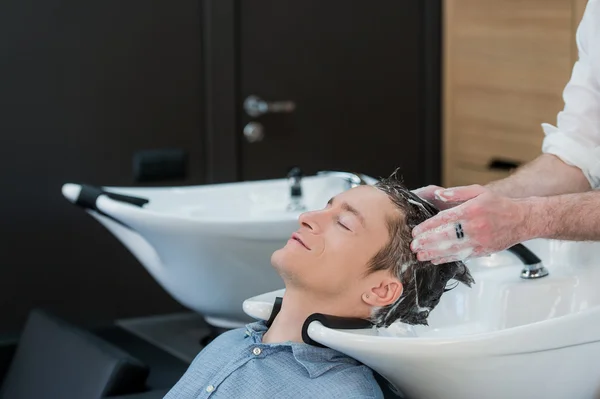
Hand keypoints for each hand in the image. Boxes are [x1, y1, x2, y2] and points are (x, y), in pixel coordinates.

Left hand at [410, 185, 531, 263]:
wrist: (522, 219)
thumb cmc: (498, 204)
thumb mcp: (478, 191)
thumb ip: (457, 192)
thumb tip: (439, 194)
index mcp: (471, 210)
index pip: (445, 219)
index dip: (428, 226)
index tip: (416, 231)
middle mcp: (475, 226)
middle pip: (446, 236)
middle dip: (427, 242)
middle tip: (413, 245)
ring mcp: (479, 240)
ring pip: (453, 249)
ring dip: (434, 253)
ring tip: (420, 256)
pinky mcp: (483, 251)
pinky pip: (462, 256)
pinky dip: (447, 259)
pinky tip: (435, 260)